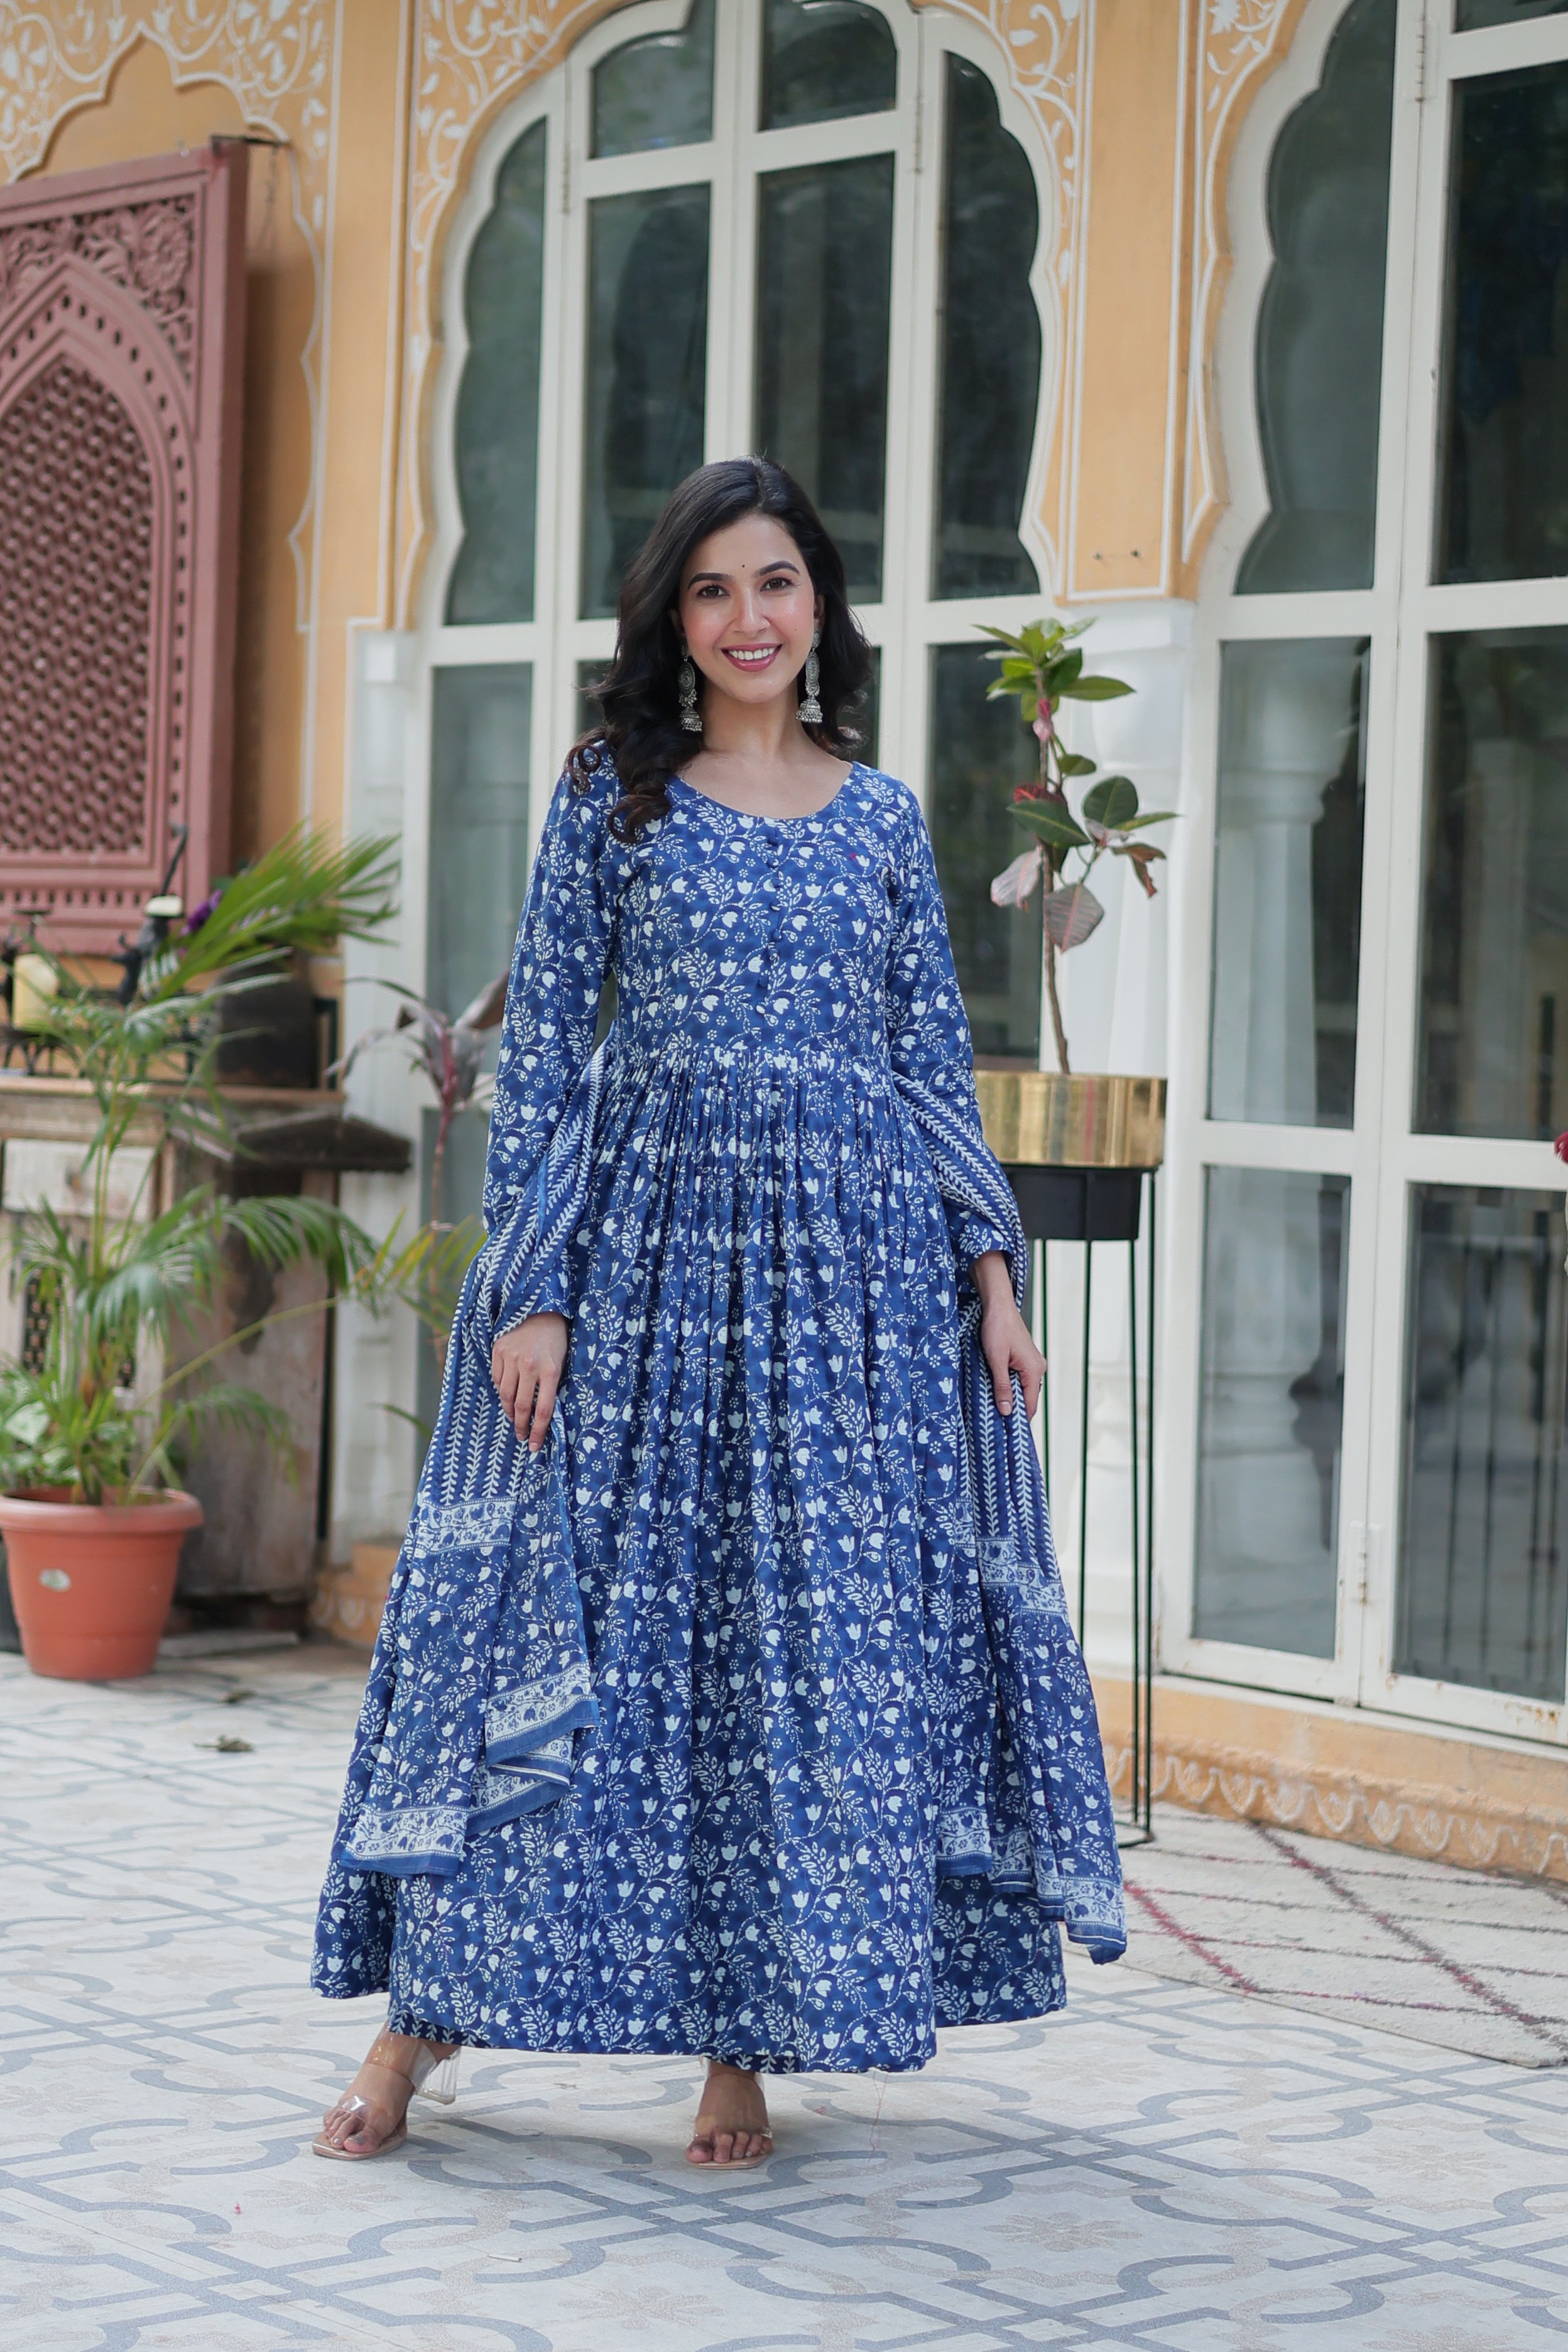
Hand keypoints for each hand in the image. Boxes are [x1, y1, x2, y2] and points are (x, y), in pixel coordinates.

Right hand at [490, 1312, 567, 1450]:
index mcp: (551, 1370)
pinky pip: (497, 1379)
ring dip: (509, 1411)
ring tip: (514, 1418)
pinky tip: (508, 1394)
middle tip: (521, 1436)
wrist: (542, 1310)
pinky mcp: (499, 1350)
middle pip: (522, 1406)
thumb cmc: (556, 1340)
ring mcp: (512, 1357)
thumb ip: (551, 1386)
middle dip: (521, 1426)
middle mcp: (530, 1365)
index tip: (534, 1445)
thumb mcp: (562, 1363)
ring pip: (506, 1395)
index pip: (544, 1409)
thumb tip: (540, 1415)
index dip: (538, 1431)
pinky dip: (502, 1390)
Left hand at [970, 1251, 1044, 1418]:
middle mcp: (1038, 1368)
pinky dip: (1010, 1387)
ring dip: (1010, 1398)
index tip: (1007, 1435)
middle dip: (1014, 1410)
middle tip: (996, 1425)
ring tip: (995, 1411)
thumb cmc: (996, 1329)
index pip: (1030, 1405)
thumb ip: (1002, 1386)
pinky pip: (1020, 1380)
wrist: (998, 1305)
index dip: (1019, 1420)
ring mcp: (1032, 1363)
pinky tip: (997, 1392)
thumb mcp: (995, 1360)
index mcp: (1034, 1371)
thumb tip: (1006, 1411)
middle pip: (1028, 1398)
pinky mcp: (1025, 1359)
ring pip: (1023, 1389)